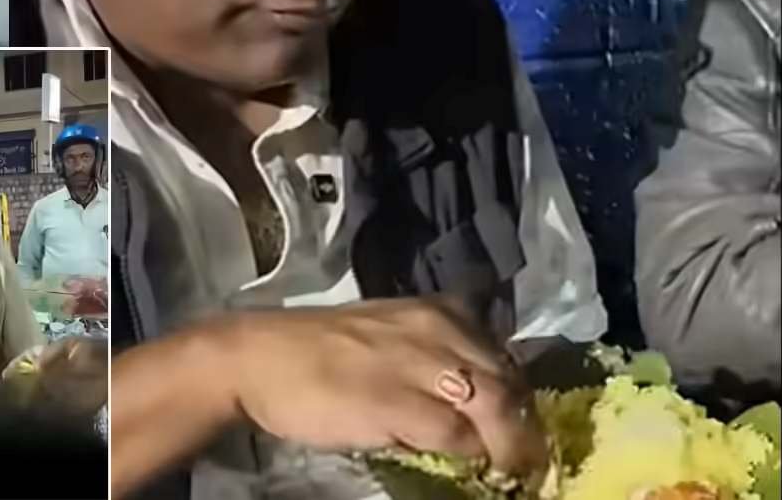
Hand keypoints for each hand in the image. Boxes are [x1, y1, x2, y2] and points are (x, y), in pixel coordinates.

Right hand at [218, 297, 546, 475]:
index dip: (518, 394)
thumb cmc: (315, 349)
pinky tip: (462, 464)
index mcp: (435, 311)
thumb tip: (471, 399)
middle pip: (510, 382)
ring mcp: (421, 365)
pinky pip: (457, 435)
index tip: (521, 423)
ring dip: (509, 446)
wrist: (258, 359)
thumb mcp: (387, 333)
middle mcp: (437, 330)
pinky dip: (468, 454)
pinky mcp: (400, 403)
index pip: (504, 354)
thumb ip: (432, 354)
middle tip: (523, 458)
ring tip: (507, 469)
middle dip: (523, 425)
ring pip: (496, 408)